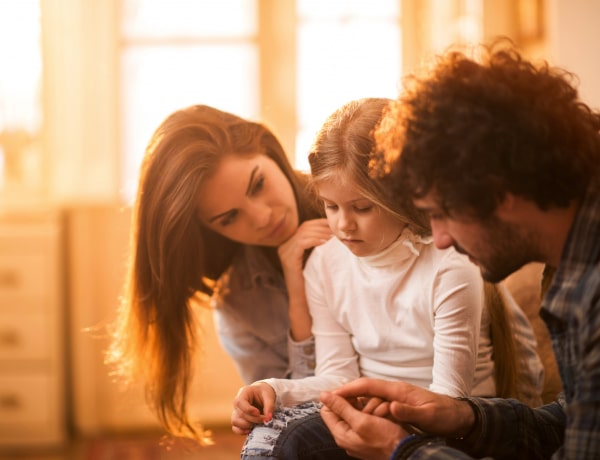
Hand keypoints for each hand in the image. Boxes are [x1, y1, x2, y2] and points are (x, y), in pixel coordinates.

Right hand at [231, 382, 275, 434]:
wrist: (263, 394)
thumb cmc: (264, 392)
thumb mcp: (269, 395)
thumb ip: (269, 406)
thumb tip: (268, 418)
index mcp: (244, 392)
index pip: (240, 402)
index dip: (248, 410)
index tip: (258, 413)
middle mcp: (237, 402)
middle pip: (241, 413)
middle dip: (254, 419)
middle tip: (265, 419)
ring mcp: (236, 411)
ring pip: (235, 421)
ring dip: (246, 425)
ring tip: (257, 424)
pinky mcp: (238, 419)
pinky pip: (235, 428)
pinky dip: (242, 431)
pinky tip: (251, 430)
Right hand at [278, 218, 330, 277]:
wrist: (302, 299)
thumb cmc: (311, 279)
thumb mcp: (313, 259)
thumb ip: (315, 246)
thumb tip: (331, 232)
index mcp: (288, 244)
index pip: (305, 226)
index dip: (320, 223)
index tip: (334, 225)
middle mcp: (283, 246)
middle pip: (304, 228)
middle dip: (322, 227)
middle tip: (336, 231)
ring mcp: (284, 252)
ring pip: (303, 234)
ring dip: (321, 233)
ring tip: (333, 237)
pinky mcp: (288, 259)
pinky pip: (301, 243)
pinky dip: (314, 240)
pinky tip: (325, 243)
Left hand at [320, 391, 406, 459]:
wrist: (406, 454)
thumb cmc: (384, 440)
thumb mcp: (361, 421)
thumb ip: (341, 408)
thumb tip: (322, 395)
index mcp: (340, 433)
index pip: (327, 410)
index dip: (337, 398)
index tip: (352, 394)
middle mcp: (347, 435)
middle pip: (344, 409)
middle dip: (358, 403)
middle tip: (371, 405)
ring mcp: (359, 436)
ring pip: (359, 411)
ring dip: (370, 407)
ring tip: (382, 412)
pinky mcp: (370, 434)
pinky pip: (369, 418)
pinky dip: (376, 413)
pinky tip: (385, 414)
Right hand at [328, 377, 473, 436]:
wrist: (460, 417)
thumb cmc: (445, 416)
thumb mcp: (429, 416)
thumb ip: (409, 411)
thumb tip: (390, 406)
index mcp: (399, 390)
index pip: (368, 385)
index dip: (349, 388)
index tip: (333, 393)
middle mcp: (395, 391)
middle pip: (364, 390)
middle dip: (346, 395)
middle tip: (328, 404)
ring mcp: (397, 397)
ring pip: (369, 397)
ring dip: (355, 403)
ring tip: (339, 411)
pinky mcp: (399, 405)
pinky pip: (376, 404)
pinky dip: (365, 407)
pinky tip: (359, 415)